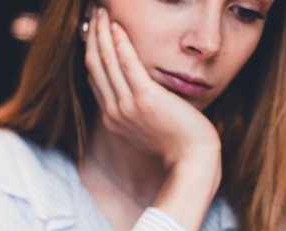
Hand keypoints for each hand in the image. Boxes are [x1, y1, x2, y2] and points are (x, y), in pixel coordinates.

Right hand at [85, 7, 220, 230]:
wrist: (192, 160)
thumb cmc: (178, 146)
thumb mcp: (150, 129)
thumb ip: (139, 111)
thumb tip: (140, 95)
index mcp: (114, 120)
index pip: (96, 79)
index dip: (93, 53)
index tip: (95, 32)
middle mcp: (115, 113)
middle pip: (95, 67)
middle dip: (93, 37)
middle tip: (95, 13)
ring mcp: (128, 107)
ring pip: (106, 62)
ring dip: (103, 33)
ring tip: (102, 12)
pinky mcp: (146, 100)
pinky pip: (127, 65)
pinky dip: (120, 44)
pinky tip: (119, 26)